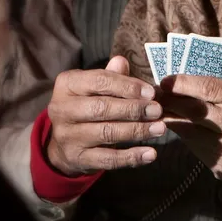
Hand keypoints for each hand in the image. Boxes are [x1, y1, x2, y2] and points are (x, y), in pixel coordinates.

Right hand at [47, 57, 165, 176]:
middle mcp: (62, 109)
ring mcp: (67, 136)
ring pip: (107, 133)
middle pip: (102, 108)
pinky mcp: (76, 159)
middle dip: (134, 109)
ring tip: (160, 129)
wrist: (65, 143)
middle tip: (158, 110)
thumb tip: (121, 61)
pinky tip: (151, 154)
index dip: (128, 86)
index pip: (100, 81)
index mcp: (67, 84)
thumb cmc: (88, 105)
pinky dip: (132, 157)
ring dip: (137, 131)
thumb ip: (111, 76)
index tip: (151, 92)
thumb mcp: (95, 87)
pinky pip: (108, 159)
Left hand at [160, 75, 221, 204]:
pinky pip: (197, 148)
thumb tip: (198, 79)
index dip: (184, 82)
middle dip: (170, 100)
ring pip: (189, 132)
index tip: (167, 78)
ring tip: (159, 108)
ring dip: (172, 118)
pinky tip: (180, 126)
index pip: (210, 89)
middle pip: (194, 111)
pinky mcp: (221, 168)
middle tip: (154, 92)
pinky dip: (187, 135)